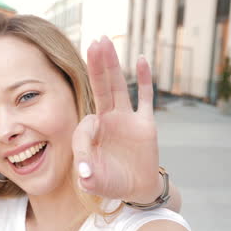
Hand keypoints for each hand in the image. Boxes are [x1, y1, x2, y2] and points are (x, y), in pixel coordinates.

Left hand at [72, 36, 161, 203]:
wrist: (136, 188)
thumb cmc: (111, 182)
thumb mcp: (95, 181)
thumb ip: (87, 176)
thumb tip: (84, 174)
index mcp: (92, 132)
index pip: (85, 124)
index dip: (85, 139)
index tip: (88, 162)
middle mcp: (108, 120)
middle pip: (100, 88)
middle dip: (96, 66)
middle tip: (94, 42)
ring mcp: (127, 119)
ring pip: (118, 87)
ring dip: (113, 66)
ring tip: (106, 43)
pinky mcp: (145, 123)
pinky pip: (146, 98)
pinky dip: (145, 80)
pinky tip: (141, 59)